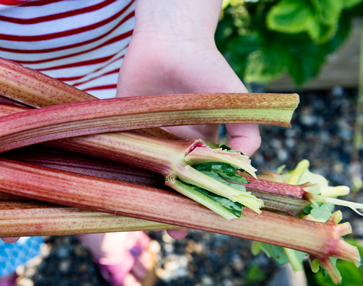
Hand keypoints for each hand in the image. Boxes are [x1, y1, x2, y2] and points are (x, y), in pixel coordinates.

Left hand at [117, 0, 261, 238]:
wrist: (169, 39)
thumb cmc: (206, 67)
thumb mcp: (234, 101)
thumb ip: (245, 132)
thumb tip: (246, 166)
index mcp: (200, 143)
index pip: (202, 181)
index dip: (203, 202)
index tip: (202, 225)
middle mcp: (172, 145)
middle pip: (171, 185)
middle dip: (172, 209)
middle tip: (172, 233)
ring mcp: (147, 137)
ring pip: (144, 175)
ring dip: (143, 197)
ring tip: (143, 220)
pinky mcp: (122, 126)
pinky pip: (119, 153)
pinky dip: (117, 171)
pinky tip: (116, 191)